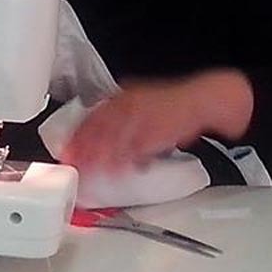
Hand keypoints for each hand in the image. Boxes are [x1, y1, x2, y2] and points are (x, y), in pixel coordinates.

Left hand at [59, 69, 252, 170]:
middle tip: (74, 166)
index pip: (94, 117)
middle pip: (99, 130)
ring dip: (100, 160)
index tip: (68, 151)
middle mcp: (130, 105)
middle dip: (84, 150)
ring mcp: (143, 119)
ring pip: (114, 142)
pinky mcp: (157, 133)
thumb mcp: (142, 101)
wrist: (203, 100)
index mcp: (125, 96)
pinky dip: (124, 164)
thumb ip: (122, 115)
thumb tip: (103, 136)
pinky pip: (135, 151)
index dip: (79, 136)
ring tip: (91, 175)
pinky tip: (117, 174)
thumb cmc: (174, 106)